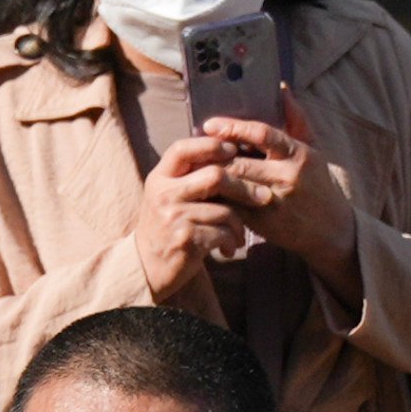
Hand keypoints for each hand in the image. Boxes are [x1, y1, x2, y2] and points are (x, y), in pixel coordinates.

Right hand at [135, 135, 252, 306]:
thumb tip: (230, 153)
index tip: (234, 150)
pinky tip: (228, 249)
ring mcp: (173, 216)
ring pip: (224, 210)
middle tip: (264, 197)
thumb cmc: (165, 227)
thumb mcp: (167, 196)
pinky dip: (231, 242)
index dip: (211, 145)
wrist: (146, 266)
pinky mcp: (185, 240)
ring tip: (239, 235)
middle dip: (244, 187)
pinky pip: (222, 233)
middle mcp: (164, 194)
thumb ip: (188, 177)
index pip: (182, 149)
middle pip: (214, 176)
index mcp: (159, 178)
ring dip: (239, 225)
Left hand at [200, 106, 364, 301]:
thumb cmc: (318, 184)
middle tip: (194, 147)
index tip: (210, 125)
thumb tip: (281, 88)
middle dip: (214, 154)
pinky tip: (206, 187)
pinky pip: (233, 206)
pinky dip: (219, 195)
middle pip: (240, 162)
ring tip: (195, 165)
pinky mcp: (263, 224)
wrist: (331, 230)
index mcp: (299, 154)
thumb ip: (297, 119)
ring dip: (212, 175)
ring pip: (233, 185)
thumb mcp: (314, 150)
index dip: (232, 127)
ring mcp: (275, 202)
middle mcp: (288, 177)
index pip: (261, 134)